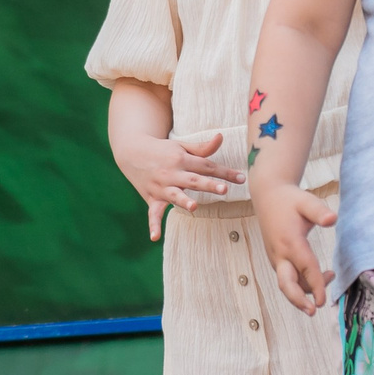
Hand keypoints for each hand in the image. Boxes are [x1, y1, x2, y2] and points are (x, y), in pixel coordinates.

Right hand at [115, 129, 242, 240]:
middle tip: (224, 189)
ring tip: (194, 207)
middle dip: (208, 185)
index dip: (225, 172)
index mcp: (181, 159)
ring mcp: (161, 187)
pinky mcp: (152, 198)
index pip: (207, 166)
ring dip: (184, 201)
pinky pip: (153, 213)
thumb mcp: (181, 146)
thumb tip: (221, 137)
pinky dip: (153, 225)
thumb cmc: (162, 150)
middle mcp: (171, 173)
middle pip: (193, 180)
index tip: (242, 178)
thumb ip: (202, 147)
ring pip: (174, 195)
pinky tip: (155, 237)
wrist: (131, 151)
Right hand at [254, 181, 338, 314]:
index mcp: (289, 242)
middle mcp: (280, 254)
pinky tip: (320, 275)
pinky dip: (302, 283)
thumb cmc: (290, 200)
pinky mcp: (277, 260)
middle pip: (287, 285)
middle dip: (298, 300)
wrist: (268, 197)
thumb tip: (332, 219)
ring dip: (307, 290)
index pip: (305, 268)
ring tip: (330, 276)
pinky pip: (288, 278)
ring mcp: (276, 258)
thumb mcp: (306, 201)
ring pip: (289, 284)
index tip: (322, 301)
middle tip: (313, 311)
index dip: (316, 285)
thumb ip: (319, 211)